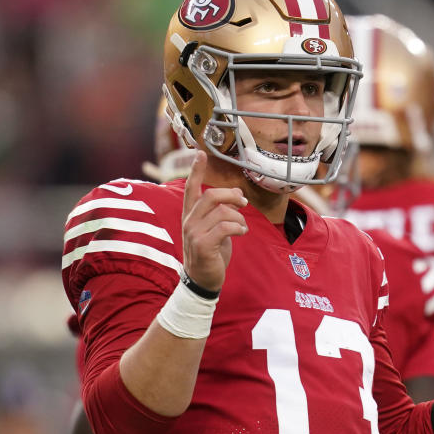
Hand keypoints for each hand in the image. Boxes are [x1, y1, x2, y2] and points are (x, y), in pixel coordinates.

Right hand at [181, 150, 248, 290]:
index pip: (191, 188)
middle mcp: (189, 221)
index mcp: (190, 215)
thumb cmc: (211, 252)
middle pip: (211, 196)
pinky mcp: (203, 244)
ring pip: (222, 212)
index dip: (196, 170)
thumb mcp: (216, 229)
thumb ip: (222, 211)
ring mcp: (194, 233)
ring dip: (239, 217)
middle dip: (232, 196)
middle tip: (244, 203)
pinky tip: (241, 232)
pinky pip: (225, 227)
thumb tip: (237, 194)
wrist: (203, 279)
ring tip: (242, 226)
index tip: (201, 153)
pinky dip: (239, 227)